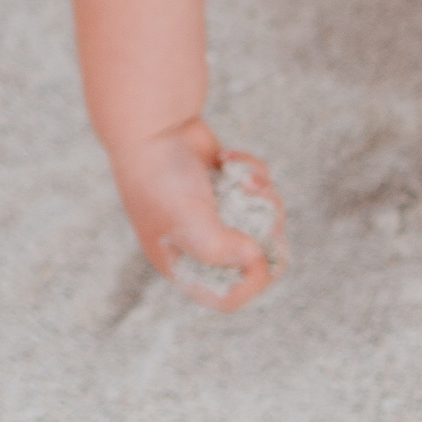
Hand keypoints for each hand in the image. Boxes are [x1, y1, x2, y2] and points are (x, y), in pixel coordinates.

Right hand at [111, 118, 285, 313]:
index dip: (251, 285)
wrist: (153, 125)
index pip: (226, 296)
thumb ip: (223, 251)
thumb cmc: (164, 181)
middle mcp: (200, 242)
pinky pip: (256, 188)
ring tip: (245, 178)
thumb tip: (256, 258)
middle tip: (268, 212)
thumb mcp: (191, 224)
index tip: (261, 259)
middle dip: (267, 234)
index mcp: (184, 264)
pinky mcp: (226, 184)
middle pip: (254, 260)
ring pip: (261, 220)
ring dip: (263, 198)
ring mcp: (215, 212)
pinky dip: (251, 173)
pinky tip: (228, 158)